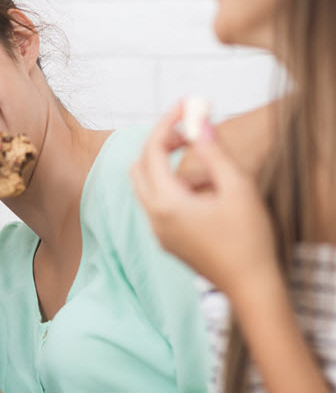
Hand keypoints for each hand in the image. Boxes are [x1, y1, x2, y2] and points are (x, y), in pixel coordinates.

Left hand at [131, 103, 278, 296]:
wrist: (251, 287)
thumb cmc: (248, 239)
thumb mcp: (237, 188)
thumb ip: (214, 152)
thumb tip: (198, 121)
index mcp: (166, 203)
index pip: (151, 150)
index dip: (166, 123)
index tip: (184, 105)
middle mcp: (154, 218)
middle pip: (140, 167)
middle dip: (160, 143)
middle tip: (190, 131)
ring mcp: (158, 232)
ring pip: (150, 186)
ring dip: (171, 168)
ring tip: (214, 175)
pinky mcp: (167, 241)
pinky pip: (161, 205)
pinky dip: (177, 190)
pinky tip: (211, 196)